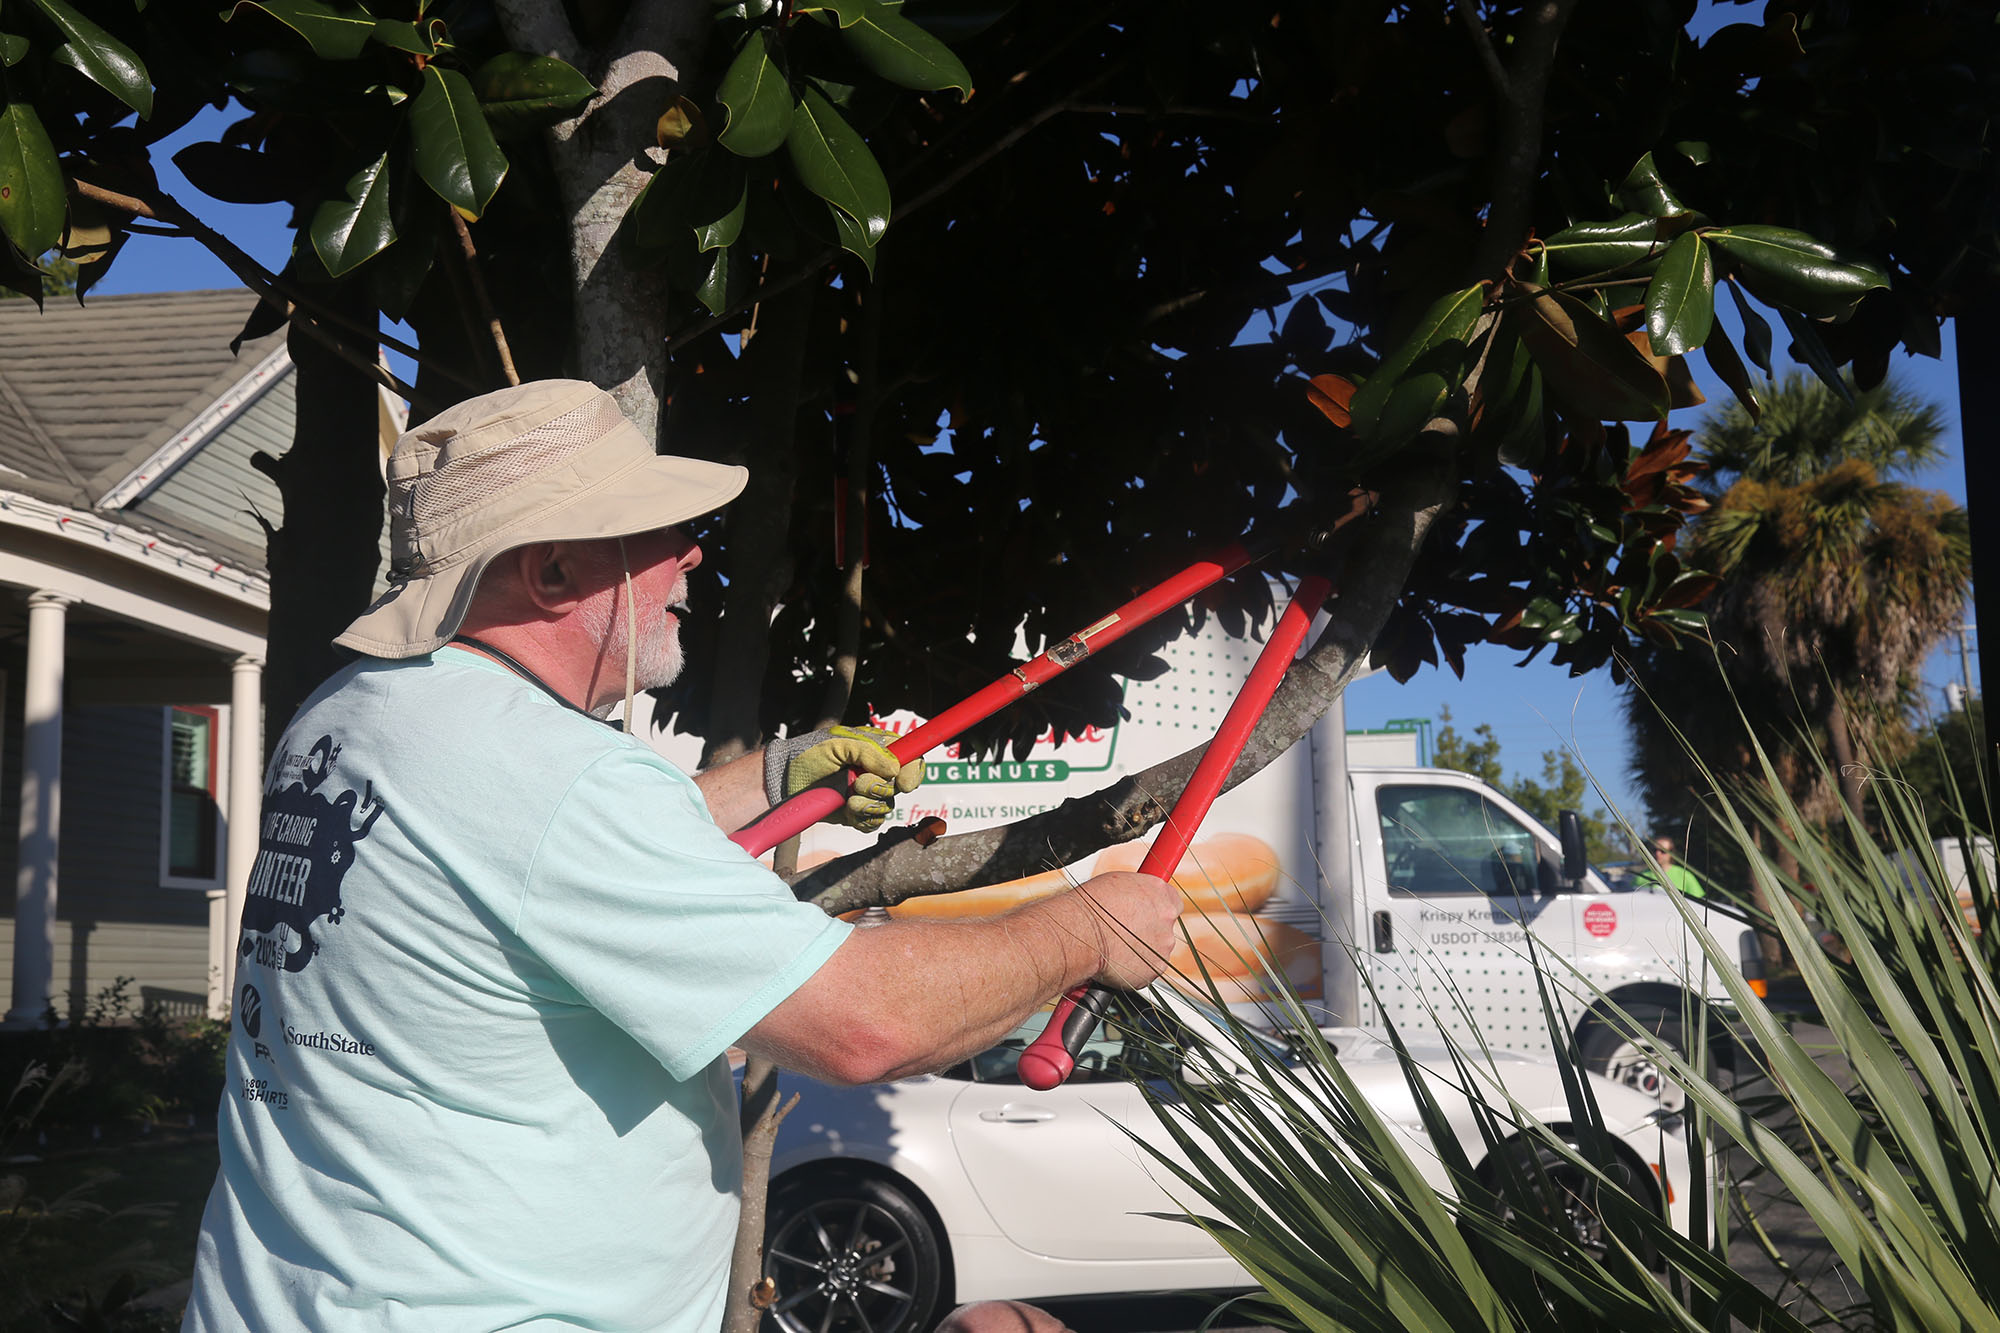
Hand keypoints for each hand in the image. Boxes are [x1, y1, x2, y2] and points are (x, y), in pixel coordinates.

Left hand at [768, 725, 924, 831]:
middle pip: (900, 786)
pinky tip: (848, 810)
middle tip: (858, 783)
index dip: (913, 770)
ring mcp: (866, 794)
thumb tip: (894, 768)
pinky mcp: (856, 813)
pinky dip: (863, 818)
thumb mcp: (837, 743)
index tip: (904, 783)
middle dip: (880, 787)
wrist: (784, 780)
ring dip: (869, 804)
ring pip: (887, 806)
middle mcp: (875, 772)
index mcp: (877, 749)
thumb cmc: (808, 754)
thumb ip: (868, 751)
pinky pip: (872, 823)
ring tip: (849, 798)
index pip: (910, 757)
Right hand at [1070, 871, 1179, 989]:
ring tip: (1115, 947)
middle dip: (1149, 930)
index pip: (1172, 901)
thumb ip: (1135, 893)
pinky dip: (1135, 968)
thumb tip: (1134, 898)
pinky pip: (1148, 968)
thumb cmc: (1090, 906)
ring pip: (1157, 949)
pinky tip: (1116, 960)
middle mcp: (1167, 917)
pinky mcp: (1155, 968)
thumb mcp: (1116, 883)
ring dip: (1141, 950)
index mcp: (1160, 892)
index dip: (1157, 908)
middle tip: (1125, 932)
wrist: (1079, 932)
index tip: (1146, 913)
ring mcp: (1163, 944)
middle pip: (1165, 926)